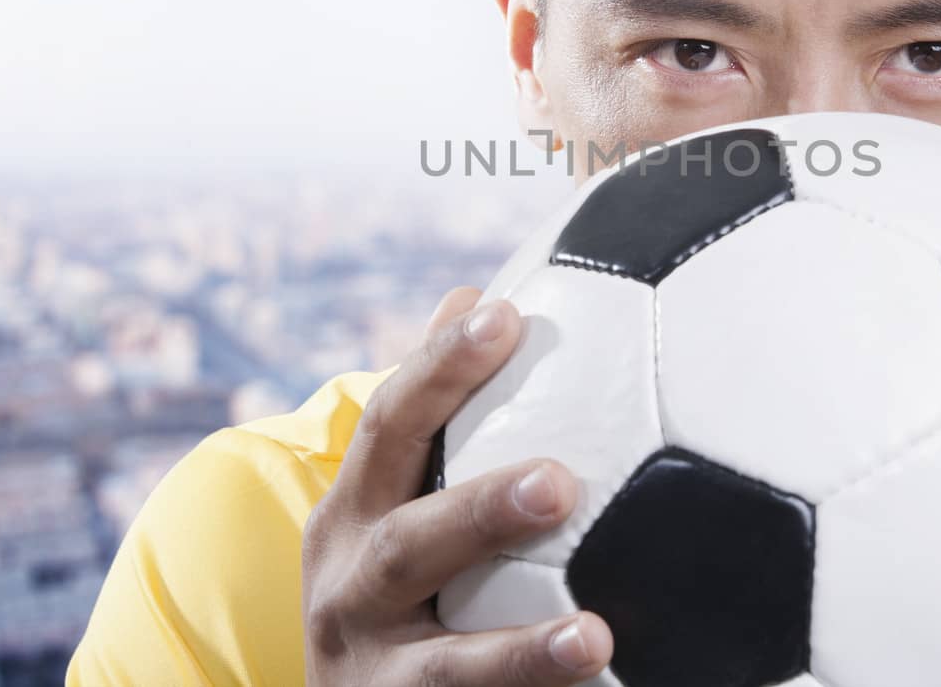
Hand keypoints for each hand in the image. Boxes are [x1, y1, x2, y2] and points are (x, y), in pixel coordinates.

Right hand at [301, 286, 614, 684]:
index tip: (504, 315)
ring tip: (594, 636)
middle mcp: (346, 594)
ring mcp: (372, 677)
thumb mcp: (390, 504)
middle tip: (560, 482)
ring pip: (443, 668)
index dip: (439, 368)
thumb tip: (476, 292)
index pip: (388, 427)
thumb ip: (431, 415)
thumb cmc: (391, 587)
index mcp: (349, 516)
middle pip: (404, 548)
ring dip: (519, 653)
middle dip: (476, 512)